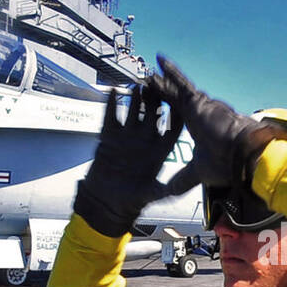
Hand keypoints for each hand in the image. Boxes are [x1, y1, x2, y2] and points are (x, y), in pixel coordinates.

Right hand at [73, 83, 182, 237]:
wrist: (105, 201)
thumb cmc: (128, 200)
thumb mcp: (147, 194)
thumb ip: (158, 190)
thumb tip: (172, 191)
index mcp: (159, 150)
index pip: (173, 128)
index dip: (177, 115)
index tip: (181, 103)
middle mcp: (145, 139)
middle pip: (155, 114)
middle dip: (156, 99)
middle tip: (159, 85)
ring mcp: (128, 136)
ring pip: (134, 111)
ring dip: (136, 98)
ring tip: (138, 86)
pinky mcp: (110, 136)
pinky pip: (112, 116)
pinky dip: (112, 104)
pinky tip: (114, 91)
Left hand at [146, 55, 283, 194]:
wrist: (243, 156)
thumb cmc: (226, 164)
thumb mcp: (197, 173)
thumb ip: (182, 179)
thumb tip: (169, 192)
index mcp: (197, 128)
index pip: (178, 115)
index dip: (166, 109)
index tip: (154, 106)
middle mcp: (198, 113)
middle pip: (174, 100)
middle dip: (160, 92)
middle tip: (146, 83)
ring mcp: (199, 105)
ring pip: (175, 90)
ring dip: (160, 82)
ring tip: (146, 74)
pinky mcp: (199, 101)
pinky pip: (181, 84)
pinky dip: (170, 73)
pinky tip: (158, 61)